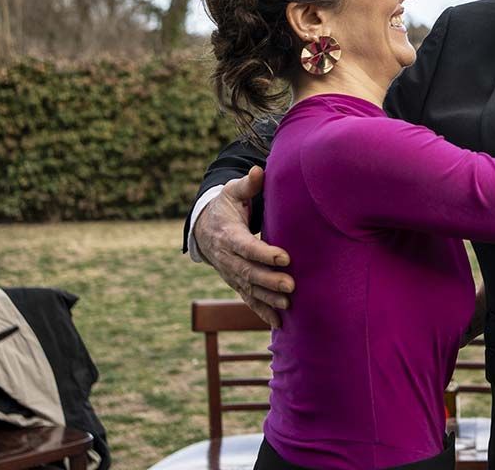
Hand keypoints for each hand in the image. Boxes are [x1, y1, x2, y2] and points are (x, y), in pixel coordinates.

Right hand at [192, 166, 293, 327]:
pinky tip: (278, 323)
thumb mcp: (233, 192)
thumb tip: (259, 171)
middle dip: (269, 280)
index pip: (246, 246)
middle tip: (291, 285)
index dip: (264, 253)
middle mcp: (228, 258)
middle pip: (249, 271)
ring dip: (268, 298)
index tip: (284, 257)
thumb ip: (247, 184)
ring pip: (249, 288)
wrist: (204, 228)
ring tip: (288, 304)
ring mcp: (231, 273)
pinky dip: (261, 311)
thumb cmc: (226, 206)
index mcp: (228, 234)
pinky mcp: (236, 282)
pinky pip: (247, 299)